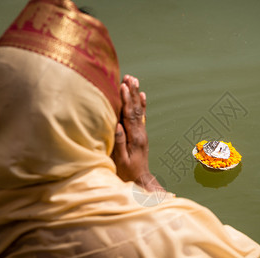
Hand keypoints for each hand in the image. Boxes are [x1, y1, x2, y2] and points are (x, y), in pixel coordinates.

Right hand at [111, 75, 164, 192]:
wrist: (141, 179)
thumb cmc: (127, 172)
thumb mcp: (121, 160)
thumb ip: (119, 142)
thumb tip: (118, 125)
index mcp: (135, 137)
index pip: (129, 115)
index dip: (126, 100)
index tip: (122, 86)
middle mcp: (141, 132)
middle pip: (136, 109)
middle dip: (132, 92)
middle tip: (129, 77)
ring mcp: (142, 132)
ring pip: (139, 110)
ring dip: (136, 94)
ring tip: (134, 80)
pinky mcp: (141, 134)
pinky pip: (141, 116)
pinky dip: (141, 105)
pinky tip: (141, 95)